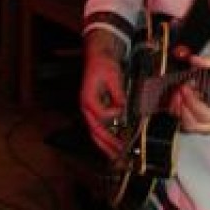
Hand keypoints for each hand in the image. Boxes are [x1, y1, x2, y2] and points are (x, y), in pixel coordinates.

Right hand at [80, 31, 126, 157]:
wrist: (98, 54)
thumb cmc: (103, 63)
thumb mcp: (113, 76)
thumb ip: (117, 93)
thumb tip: (122, 108)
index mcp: (88, 99)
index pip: (100, 114)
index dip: (112, 115)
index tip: (122, 111)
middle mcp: (87, 106)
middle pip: (94, 130)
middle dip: (106, 144)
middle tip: (118, 154)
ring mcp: (89, 109)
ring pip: (95, 132)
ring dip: (105, 144)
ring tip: (115, 155)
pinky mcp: (95, 108)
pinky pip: (99, 126)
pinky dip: (105, 137)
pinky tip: (113, 142)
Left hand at [169, 55, 209, 133]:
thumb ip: (209, 63)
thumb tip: (194, 60)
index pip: (206, 114)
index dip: (192, 102)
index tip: (184, 87)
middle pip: (195, 124)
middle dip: (182, 107)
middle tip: (177, 91)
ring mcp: (209, 128)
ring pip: (189, 126)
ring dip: (178, 110)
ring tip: (176, 94)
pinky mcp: (201, 127)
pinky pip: (186, 125)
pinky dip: (179, 113)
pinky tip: (177, 100)